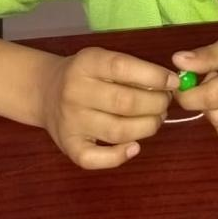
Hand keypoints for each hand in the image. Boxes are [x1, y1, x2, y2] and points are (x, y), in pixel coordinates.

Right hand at [39, 48, 178, 168]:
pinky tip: (134, 147)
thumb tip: (170, 84)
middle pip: (125, 103)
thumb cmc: (85, 75)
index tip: (173, 83)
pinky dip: (119, 156)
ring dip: (147, 127)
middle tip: (165, 104)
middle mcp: (75, 92)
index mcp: (86, 63)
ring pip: (118, 131)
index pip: (123, 68)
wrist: (44, 91)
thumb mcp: (102, 59)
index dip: (154, 76)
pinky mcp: (68, 146)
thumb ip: (131, 69)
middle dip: (156, 105)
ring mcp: (70, 121)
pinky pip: (96, 159)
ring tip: (155, 120)